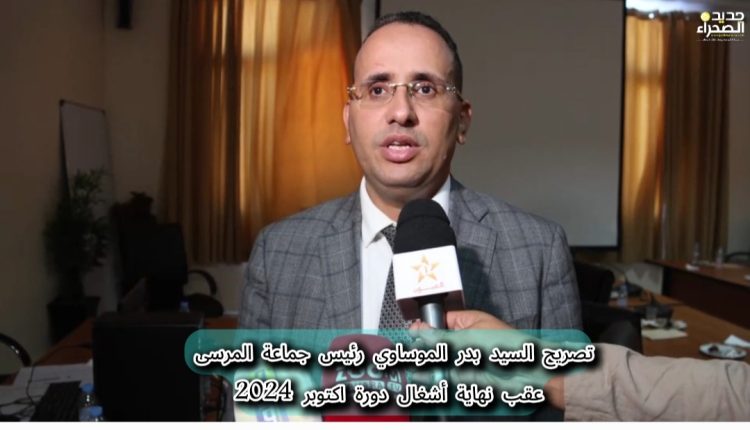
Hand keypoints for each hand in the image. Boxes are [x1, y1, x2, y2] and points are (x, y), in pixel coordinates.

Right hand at [410, 310, 564, 410]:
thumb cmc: (507, 349)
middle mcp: (468, 339)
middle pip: (440, 343)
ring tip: (415, 370)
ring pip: (443, 361)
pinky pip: (451, 377)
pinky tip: (428, 381)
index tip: (411, 335)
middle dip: (427, 350)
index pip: (441, 320)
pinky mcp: (471, 377)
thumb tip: (419, 328)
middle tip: (411, 355)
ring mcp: (469, 358)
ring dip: (431, 367)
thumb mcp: (469, 337)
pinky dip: (441, 380)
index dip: (427, 328)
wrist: (529, 376)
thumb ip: (441, 336)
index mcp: (470, 321)